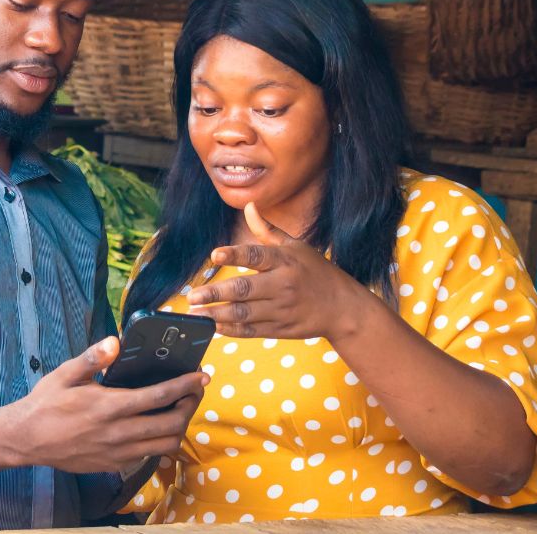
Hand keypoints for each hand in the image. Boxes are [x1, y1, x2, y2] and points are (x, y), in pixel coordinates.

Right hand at [0, 337, 206, 475]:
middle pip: (172, 424)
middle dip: (190, 407)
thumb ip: (93, 358)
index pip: (159, 396)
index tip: (201, 377)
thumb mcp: (65, 374)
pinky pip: (148, 456)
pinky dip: (159, 442)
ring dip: (179, 427)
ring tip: (179, 411)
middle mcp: (118, 432)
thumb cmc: (45, 404)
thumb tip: (116, 341)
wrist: (26, 440)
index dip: (185, 386)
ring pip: (165, 445)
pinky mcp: (114, 464)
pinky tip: (154, 428)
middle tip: (194, 393)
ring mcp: (118, 452)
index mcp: (109, 406)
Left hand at [185, 203, 377, 340]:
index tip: (214, 255)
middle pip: (245, 290)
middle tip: (192, 296)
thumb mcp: (296, 247)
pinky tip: (213, 327)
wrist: (344, 308)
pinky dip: (232, 330)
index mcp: (285, 261)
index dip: (235, 255)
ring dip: (217, 315)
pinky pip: (252, 331)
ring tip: (195, 314)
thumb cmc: (316, 272)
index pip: (257, 256)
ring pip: (245, 314)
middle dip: (216, 293)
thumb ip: (267, 230)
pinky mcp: (281, 329)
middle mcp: (283, 285)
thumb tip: (248, 205)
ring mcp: (282, 310)